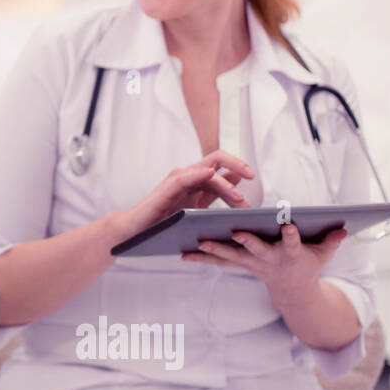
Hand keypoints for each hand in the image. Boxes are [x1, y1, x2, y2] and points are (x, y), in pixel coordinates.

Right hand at [121, 150, 254, 236]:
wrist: (136, 230)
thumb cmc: (164, 221)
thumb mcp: (197, 207)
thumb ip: (215, 194)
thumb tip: (239, 182)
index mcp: (196, 180)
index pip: (221, 166)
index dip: (239, 169)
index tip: (253, 181)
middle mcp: (188, 176)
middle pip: (217, 159)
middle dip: (237, 165)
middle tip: (252, 177)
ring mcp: (177, 180)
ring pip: (206, 170)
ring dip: (225, 183)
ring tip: (238, 198)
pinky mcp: (166, 188)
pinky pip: (185, 177)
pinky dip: (198, 174)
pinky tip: (210, 174)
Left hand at [181, 223, 347, 302]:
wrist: (293, 290)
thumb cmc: (308, 263)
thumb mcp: (323, 254)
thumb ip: (332, 241)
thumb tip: (345, 229)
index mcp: (291, 254)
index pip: (292, 243)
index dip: (290, 235)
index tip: (288, 224)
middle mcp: (270, 260)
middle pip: (257, 249)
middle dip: (248, 241)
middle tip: (235, 231)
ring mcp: (253, 264)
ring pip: (232, 256)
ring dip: (215, 250)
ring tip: (198, 242)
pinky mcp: (240, 265)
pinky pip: (219, 262)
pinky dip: (203, 258)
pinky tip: (184, 253)